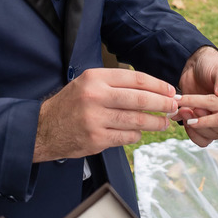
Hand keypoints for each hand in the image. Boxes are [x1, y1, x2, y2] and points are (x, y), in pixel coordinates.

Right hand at [35, 68, 178, 160]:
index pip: (136, 79)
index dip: (158, 86)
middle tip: (174, 107)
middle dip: (162, 104)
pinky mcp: (96, 139)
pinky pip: (126, 137)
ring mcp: (95, 119)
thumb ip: (116, 84)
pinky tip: (139, 133)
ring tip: (164, 122)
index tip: (170, 91)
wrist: (44, 128)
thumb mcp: (88, 83)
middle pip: (140, 100)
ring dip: (155, 123)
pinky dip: (137, 135)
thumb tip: (152, 89)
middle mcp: (95, 96)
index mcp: (96, 78)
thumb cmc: (71, 104)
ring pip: (136, 121)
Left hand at [175, 47, 217, 145]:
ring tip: (183, 112)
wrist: (196, 62)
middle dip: (203, 124)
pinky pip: (202, 136)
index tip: (199, 108)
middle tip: (189, 110)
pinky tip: (181, 118)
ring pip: (211, 135)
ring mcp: (217, 117)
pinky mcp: (205, 120)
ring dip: (196, 129)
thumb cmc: (213, 63)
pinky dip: (191, 132)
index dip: (216, 118)